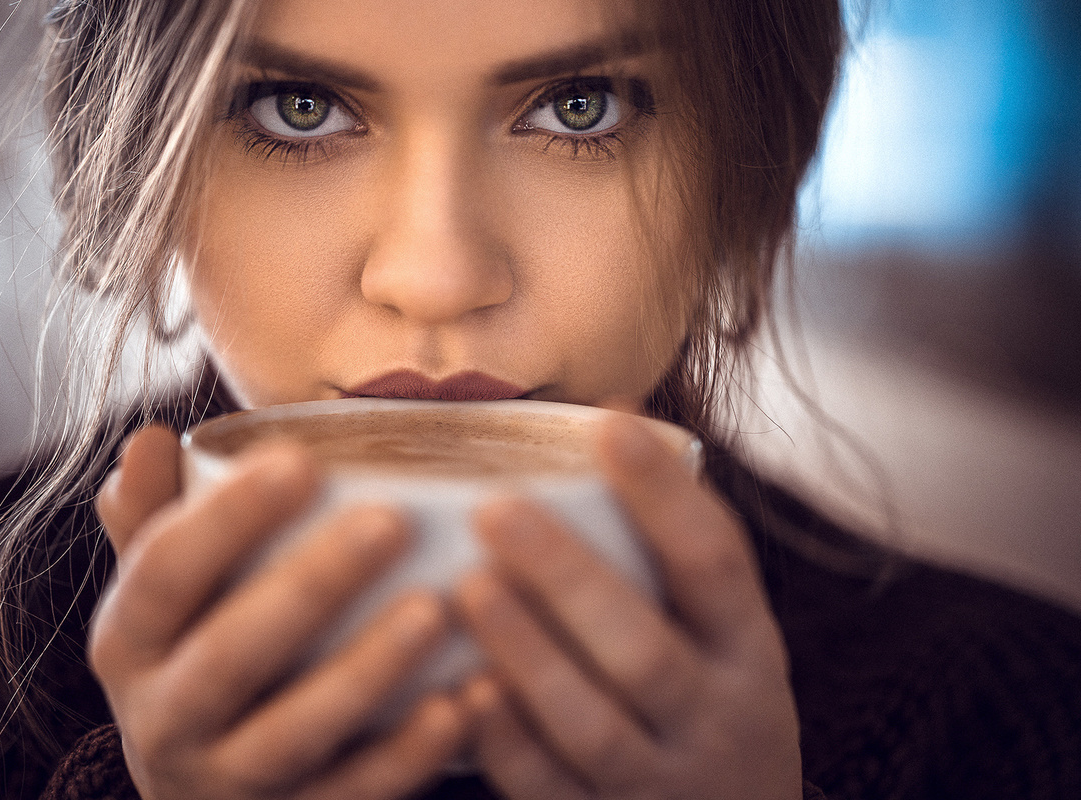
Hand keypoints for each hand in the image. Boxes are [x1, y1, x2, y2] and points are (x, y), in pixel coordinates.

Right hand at [90, 426, 469, 799]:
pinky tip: (464, 702)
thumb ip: (153, 518)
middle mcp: (164, 718)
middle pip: (230, 653)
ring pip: (294, 732)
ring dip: (367, 670)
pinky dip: (410, 754)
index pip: (164, 573)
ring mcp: (228, 781)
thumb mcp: (160, 595)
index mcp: (129, 642)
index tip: (302, 460)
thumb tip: (148, 438)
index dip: (227, 518)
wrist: (195, 798)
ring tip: (437, 608)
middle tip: (391, 523)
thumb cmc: (195, 655)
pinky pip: (354, 793)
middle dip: (310, 586)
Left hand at [456, 412, 800, 799]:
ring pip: (593, 723)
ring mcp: (662, 780)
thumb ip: (674, 554)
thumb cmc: (709, 699)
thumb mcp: (723, 633)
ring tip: (470, 586)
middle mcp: (715, 715)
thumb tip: (607, 421)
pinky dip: (508, 744)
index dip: (663, 494)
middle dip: (568, 576)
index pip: (715, 561)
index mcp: (747, 648)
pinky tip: (465, 692)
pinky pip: (552, 790)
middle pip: (642, 648)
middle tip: (497, 508)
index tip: (607, 424)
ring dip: (529, 654)